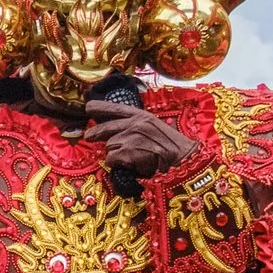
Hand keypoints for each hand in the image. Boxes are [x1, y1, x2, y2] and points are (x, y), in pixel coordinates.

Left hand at [80, 99, 197, 176]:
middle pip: (105, 127)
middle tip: (89, 136)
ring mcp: (130, 137)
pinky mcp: (128, 151)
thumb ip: (138, 127)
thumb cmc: (172, 147)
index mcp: (143, 116)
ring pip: (108, 146)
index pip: (117, 108)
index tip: (88, 107)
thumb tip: (118, 132)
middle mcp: (135, 124)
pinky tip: (129, 165)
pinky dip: (116, 165)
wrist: (183, 159)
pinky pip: (111, 159)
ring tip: (129, 159)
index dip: (101, 107)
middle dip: (95, 133)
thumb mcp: (156, 129)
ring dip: (114, 155)